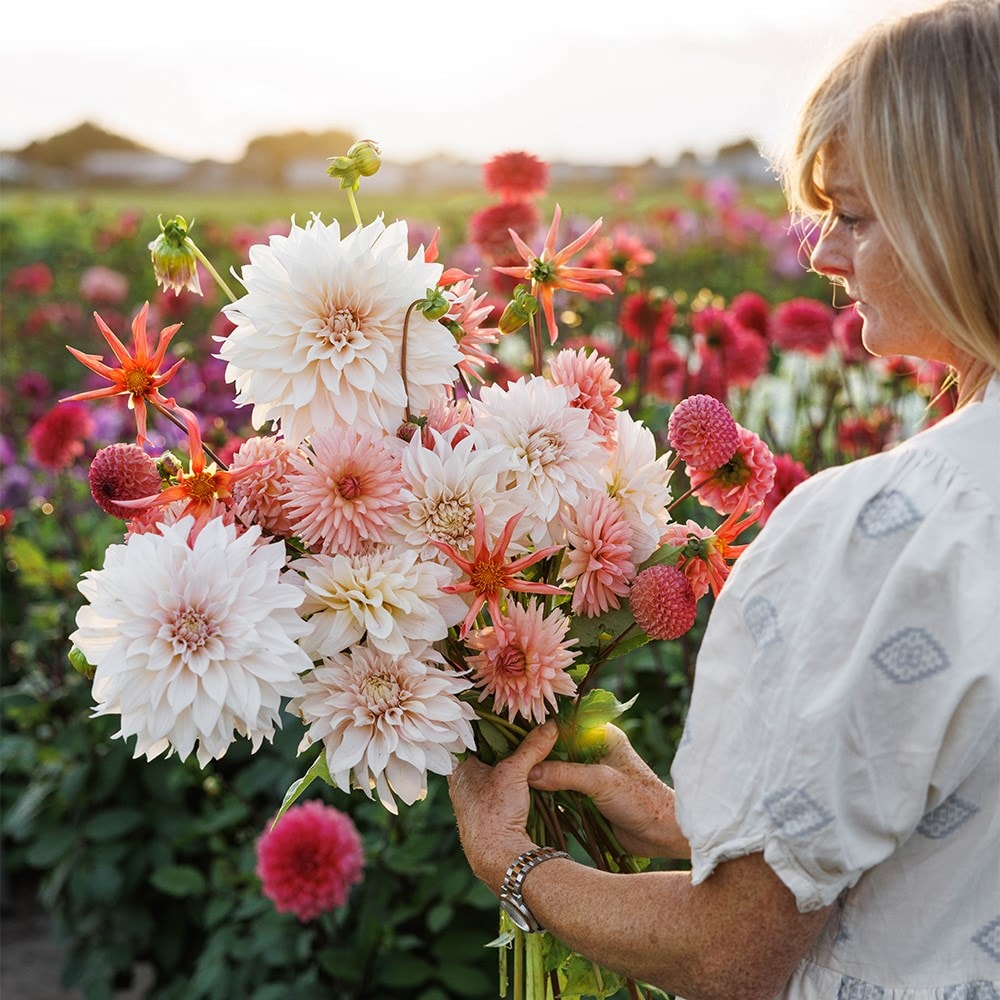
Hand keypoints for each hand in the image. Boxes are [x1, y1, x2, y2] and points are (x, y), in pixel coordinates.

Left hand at [447, 721, 560, 892]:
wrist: (498, 857)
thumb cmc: (495, 811)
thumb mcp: (514, 772)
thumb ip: (532, 747)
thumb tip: (550, 725)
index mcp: (458, 769)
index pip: (467, 737)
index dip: (484, 724)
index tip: (500, 711)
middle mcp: (461, 784)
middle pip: (481, 754)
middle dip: (501, 743)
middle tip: (520, 726)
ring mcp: (474, 801)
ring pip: (491, 773)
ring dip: (507, 763)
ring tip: (528, 746)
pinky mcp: (488, 815)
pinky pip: (499, 789)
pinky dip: (512, 781)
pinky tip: (527, 776)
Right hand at [528, 724, 689, 859]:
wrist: (662, 834)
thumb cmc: (641, 800)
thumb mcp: (601, 782)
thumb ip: (565, 774)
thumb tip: (529, 773)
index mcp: (601, 735)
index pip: (566, 722)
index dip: (543, 725)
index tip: (516, 730)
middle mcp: (593, 751)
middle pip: (557, 747)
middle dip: (537, 754)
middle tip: (509, 758)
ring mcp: (589, 774)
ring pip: (556, 769)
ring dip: (540, 776)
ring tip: (513, 778)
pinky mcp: (586, 795)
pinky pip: (561, 790)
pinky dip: (548, 793)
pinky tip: (528, 797)